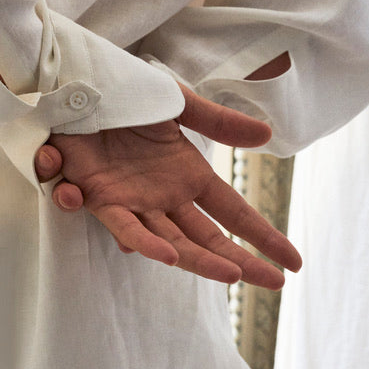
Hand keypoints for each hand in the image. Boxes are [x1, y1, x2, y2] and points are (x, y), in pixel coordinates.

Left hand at [34, 85, 301, 289]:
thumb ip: (219, 123)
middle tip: (273, 284)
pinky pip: (122, 225)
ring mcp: (132, 201)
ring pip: (169, 243)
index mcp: (187, 175)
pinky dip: (141, 241)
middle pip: (207, 239)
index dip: (262, 238)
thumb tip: (269, 136)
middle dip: (240, 263)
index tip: (292, 263)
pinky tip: (163, 255)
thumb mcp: (179, 104)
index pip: (233, 214)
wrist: (76, 84)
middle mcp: (163, 197)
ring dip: (197, 261)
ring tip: (230, 275)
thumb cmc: (124, 93)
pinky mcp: (100, 197)